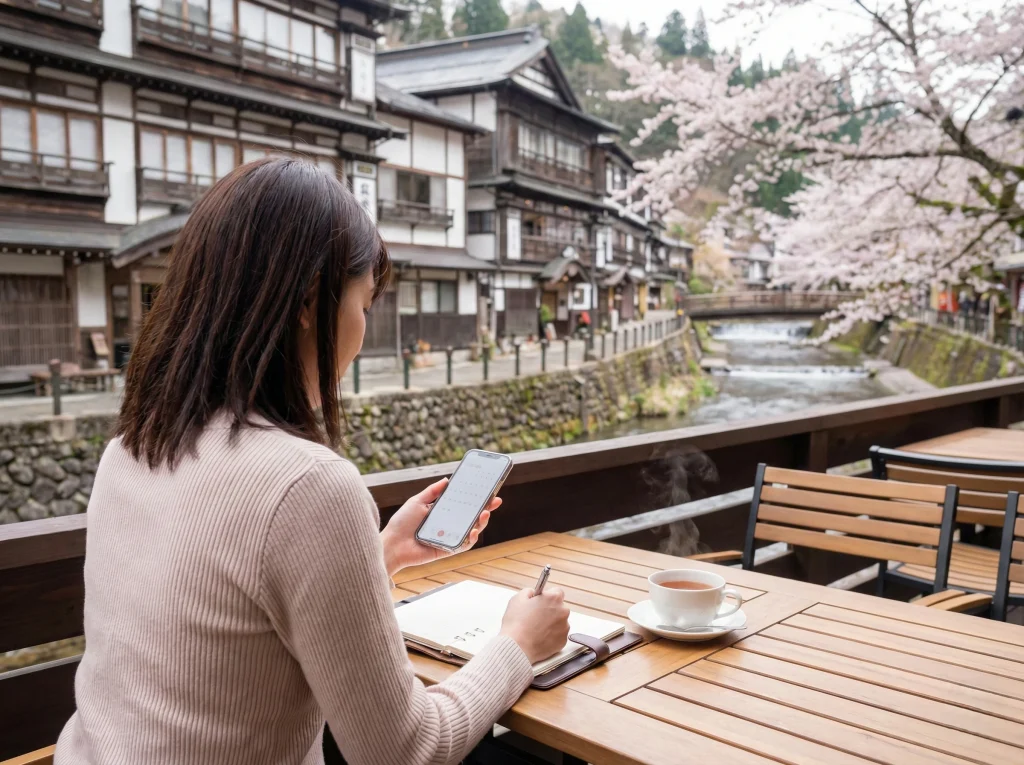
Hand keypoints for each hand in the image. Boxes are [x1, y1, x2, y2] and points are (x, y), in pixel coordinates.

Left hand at [380, 478, 500, 577]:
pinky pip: (464, 545)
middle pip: (472, 517)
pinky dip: (471, 539)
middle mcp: (448, 525)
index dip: (477, 499)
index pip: (464, 505)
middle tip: (495, 501)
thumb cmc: (402, 523)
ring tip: (485, 514)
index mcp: (443, 513)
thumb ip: (432, 492)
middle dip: (486, 509)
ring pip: (472, 531)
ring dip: (482, 523)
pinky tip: (474, 531)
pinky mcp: (448, 550)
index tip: (489, 491)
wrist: (392, 544)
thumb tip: (447, 480)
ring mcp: (449, 537)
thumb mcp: (417, 501)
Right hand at [499, 587, 570, 663]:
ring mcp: (564, 627)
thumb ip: (529, 591)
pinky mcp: (563, 641)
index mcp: (553, 598)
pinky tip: (539, 637)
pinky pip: (558, 635)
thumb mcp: (517, 599)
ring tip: (536, 629)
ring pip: (559, 622)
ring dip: (551, 623)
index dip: (547, 597)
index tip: (540, 602)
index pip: (557, 592)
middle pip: (559, 607)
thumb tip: (534, 593)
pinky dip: (551, 636)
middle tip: (535, 616)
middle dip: (550, 610)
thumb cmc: (516, 623)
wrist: (517, 647)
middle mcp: (563, 612)